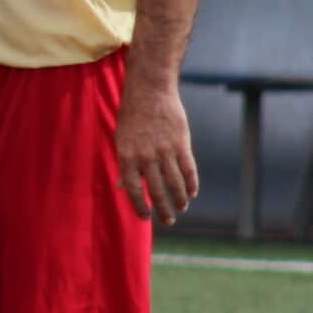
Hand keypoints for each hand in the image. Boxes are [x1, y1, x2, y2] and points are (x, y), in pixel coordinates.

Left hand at [114, 78, 199, 223]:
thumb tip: (121, 187)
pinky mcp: (181, 143)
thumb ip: (124, 165)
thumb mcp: (121, 140)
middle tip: (168, 221)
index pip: (134, 190)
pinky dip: (191, 183)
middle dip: (163, 210)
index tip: (146, 217)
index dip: (140, 207)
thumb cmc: (132, 117)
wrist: (150, 91)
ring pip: (174, 183)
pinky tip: (191, 193)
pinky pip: (188, 169)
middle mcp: (145, 157)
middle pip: (156, 191)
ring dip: (179, 200)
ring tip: (181, 209)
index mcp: (127, 157)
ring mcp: (164, 150)